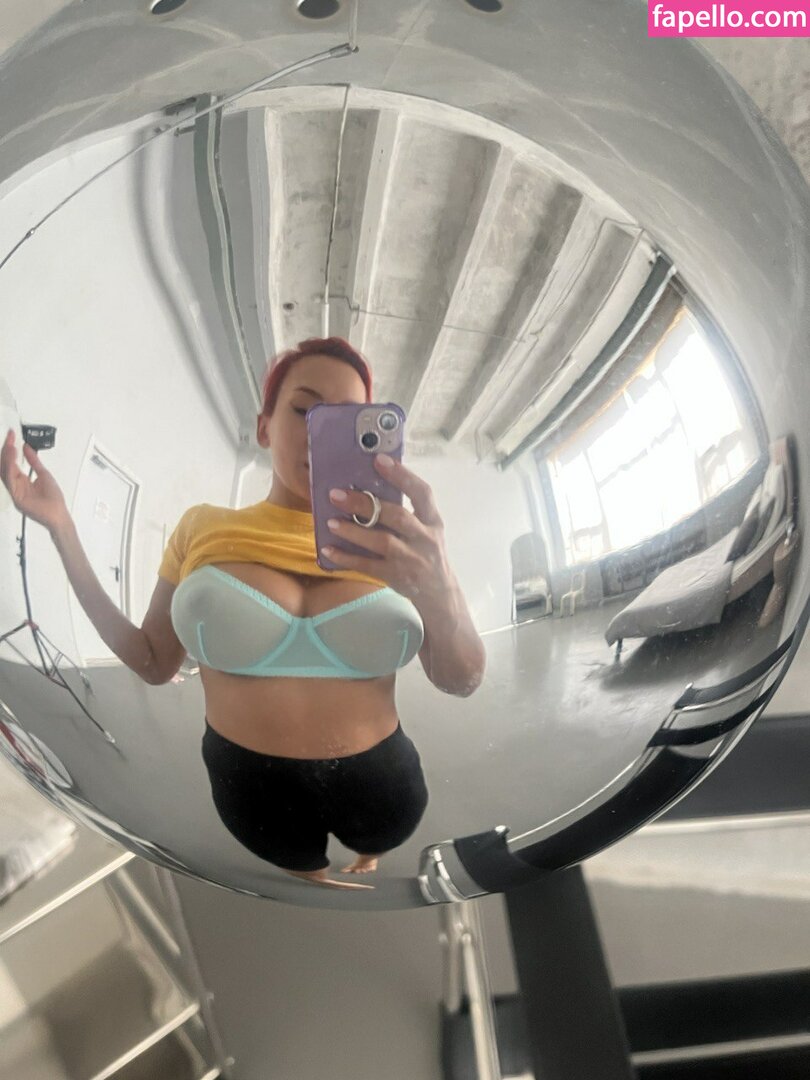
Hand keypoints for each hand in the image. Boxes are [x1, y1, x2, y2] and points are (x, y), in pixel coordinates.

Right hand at [0, 429, 69, 532]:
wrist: (58, 514)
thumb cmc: (54, 499)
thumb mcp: (44, 474)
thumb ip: (34, 461)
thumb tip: (26, 447)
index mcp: (21, 481)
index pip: (11, 462)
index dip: (9, 449)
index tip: (11, 436)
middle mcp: (15, 485)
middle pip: (4, 466)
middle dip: (5, 450)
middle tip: (8, 437)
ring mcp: (15, 492)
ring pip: (4, 472)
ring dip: (6, 457)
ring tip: (9, 445)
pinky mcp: (17, 498)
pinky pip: (10, 480)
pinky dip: (10, 468)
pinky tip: (12, 458)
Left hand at [323, 454, 450, 604]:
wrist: (439, 591)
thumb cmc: (426, 551)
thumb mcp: (427, 529)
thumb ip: (407, 511)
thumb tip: (367, 487)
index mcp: (432, 520)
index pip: (422, 492)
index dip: (402, 475)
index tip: (378, 459)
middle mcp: (425, 537)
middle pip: (397, 516)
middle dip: (365, 504)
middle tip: (337, 494)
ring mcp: (411, 558)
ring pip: (382, 541)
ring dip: (354, 531)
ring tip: (331, 522)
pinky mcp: (397, 576)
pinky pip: (368, 566)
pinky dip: (347, 558)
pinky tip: (329, 550)